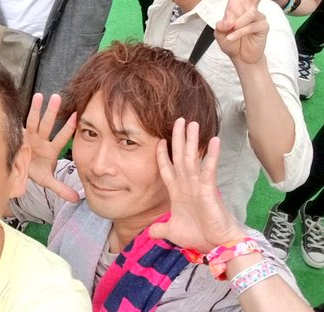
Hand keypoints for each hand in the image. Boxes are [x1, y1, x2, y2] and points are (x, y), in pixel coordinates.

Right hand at [24, 93, 79, 202]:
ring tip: (39, 96)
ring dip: (36, 109)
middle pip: (47, 124)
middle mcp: (41, 140)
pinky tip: (16, 105)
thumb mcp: (48, 180)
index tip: (76, 116)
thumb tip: (77, 198)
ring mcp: (30, 137)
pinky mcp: (18, 137)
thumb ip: (61, 188)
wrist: (20, 170)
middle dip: (52, 111)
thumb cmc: (36, 171)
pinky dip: (18, 117)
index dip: (68, 128)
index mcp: (50, 149)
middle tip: (57, 97)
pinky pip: (19, 125)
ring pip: (33, 121)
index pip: (61, 137)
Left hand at [149, 119, 244, 252]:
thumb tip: (149, 232)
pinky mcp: (209, 189)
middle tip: (178, 120)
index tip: (159, 140)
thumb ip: (160, 229)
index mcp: (177, 190)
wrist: (216, 246)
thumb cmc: (198, 236)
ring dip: (192, 140)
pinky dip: (212, 155)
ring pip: (192, 157)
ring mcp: (197, 184)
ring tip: (192, 123)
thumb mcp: (172, 232)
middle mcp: (186, 183)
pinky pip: (209, 169)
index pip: (167, 167)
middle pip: (180, 156)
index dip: (162, 154)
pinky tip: (214, 141)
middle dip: (178, 138)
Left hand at [215, 0, 280, 63]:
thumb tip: (228, 22)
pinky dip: (239, 32)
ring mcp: (258, 16)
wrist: (241, 57)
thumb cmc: (230, 41)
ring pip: (249, 14)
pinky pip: (251, 26)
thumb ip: (222, 25)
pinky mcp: (263, 26)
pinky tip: (233, 38)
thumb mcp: (220, 33)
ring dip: (237, 25)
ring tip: (230, 33)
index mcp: (235, 4)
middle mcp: (248, 7)